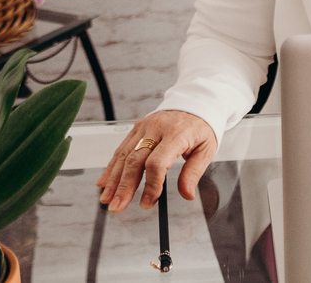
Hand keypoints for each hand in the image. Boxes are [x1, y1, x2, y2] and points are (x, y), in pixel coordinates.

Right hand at [95, 109, 216, 211]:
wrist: (195, 103)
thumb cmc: (200, 128)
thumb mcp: (206, 150)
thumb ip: (194, 173)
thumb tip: (187, 194)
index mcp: (177, 134)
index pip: (157, 162)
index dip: (151, 185)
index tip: (148, 202)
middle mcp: (157, 128)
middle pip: (135, 160)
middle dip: (124, 186)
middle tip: (118, 206)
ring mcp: (145, 126)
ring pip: (124, 155)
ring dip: (113, 180)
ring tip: (107, 199)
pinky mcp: (137, 127)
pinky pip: (122, 148)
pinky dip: (111, 167)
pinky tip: (104, 182)